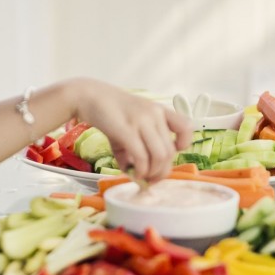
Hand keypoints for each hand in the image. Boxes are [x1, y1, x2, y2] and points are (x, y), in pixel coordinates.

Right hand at [71, 79, 192, 182]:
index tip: (169, 152)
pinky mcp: (126, 130)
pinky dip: (141, 171)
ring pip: (159, 156)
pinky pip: (142, 156)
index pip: (186, 127)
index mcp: (159, 110)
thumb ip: (135, 148)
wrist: (88, 95)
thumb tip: (135, 172)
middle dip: (162, 171)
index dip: (182, 144)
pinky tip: (134, 173)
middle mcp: (154, 114)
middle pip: (170, 152)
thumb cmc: (109, 112)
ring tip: (141, 177)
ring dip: (152, 173)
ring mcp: (141, 121)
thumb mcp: (128, 125)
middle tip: (150, 179)